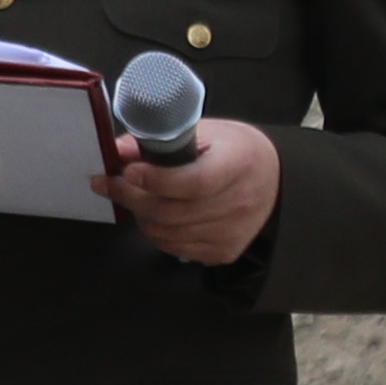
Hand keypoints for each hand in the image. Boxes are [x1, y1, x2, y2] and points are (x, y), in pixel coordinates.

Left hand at [100, 114, 282, 266]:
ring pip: (167, 233)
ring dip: (140, 216)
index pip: (194, 182)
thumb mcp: (204, 132)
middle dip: (131, 197)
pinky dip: (156, 232)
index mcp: (238, 163)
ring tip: (134, 197)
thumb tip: (118, 150)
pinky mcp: (224, 252)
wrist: (274, 180)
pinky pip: (175, 247)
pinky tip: (155, 215)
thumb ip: (160, 141)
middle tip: (111, 183)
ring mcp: (232, 232)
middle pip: (172, 212)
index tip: (128, 171)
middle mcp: (239, 202)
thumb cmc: (234, 151)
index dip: (156, 180)